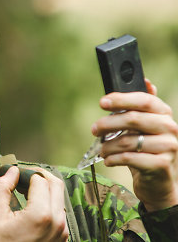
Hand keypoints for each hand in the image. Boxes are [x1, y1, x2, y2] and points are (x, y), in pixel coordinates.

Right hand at [0, 166, 68, 241]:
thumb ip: (1, 188)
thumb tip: (12, 171)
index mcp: (40, 214)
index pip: (39, 179)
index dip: (25, 174)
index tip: (14, 177)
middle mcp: (57, 221)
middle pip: (56, 184)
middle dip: (40, 176)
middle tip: (23, 179)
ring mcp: (62, 230)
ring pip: (60, 197)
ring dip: (45, 189)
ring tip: (26, 192)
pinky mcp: (62, 236)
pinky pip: (60, 211)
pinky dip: (49, 202)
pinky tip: (33, 206)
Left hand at [92, 79, 177, 210]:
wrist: (160, 183)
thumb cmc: (147, 150)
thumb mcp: (145, 127)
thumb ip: (142, 107)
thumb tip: (146, 81)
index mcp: (164, 114)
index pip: (144, 100)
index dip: (121, 99)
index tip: (102, 102)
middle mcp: (170, 128)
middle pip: (134, 119)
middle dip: (108, 124)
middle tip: (94, 130)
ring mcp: (168, 147)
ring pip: (129, 141)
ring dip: (108, 145)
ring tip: (101, 150)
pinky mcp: (161, 165)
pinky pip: (130, 158)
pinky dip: (114, 159)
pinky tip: (108, 160)